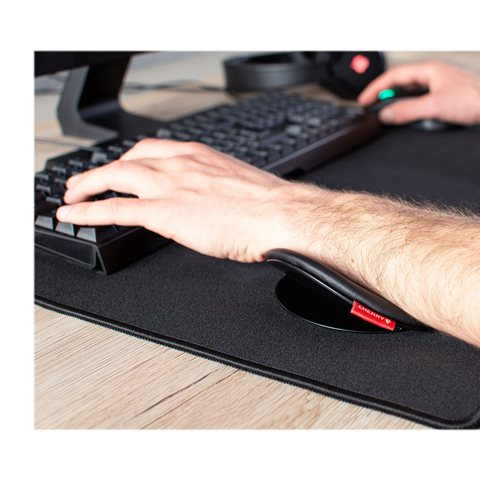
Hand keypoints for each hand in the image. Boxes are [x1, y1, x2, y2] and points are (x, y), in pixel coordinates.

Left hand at [57, 139, 304, 261]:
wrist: (279, 216)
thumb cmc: (269, 205)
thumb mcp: (238, 183)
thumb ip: (215, 185)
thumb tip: (212, 199)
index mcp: (198, 155)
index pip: (152, 150)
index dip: (129, 159)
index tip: (122, 167)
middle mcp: (179, 164)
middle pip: (127, 160)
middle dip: (102, 171)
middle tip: (87, 181)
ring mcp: (170, 186)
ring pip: (114, 178)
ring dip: (88, 186)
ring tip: (73, 196)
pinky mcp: (164, 212)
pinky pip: (115, 209)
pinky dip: (88, 211)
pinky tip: (74, 215)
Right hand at [358, 60, 479, 125]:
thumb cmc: (476, 100)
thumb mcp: (435, 107)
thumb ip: (407, 111)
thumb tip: (386, 114)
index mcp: (429, 70)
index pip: (393, 76)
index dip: (375, 89)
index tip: (364, 101)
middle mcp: (434, 74)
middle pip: (401, 83)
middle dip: (384, 95)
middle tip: (371, 108)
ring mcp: (441, 85)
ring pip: (411, 92)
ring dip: (398, 102)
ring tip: (386, 114)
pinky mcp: (448, 96)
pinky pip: (422, 100)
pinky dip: (410, 108)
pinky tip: (410, 118)